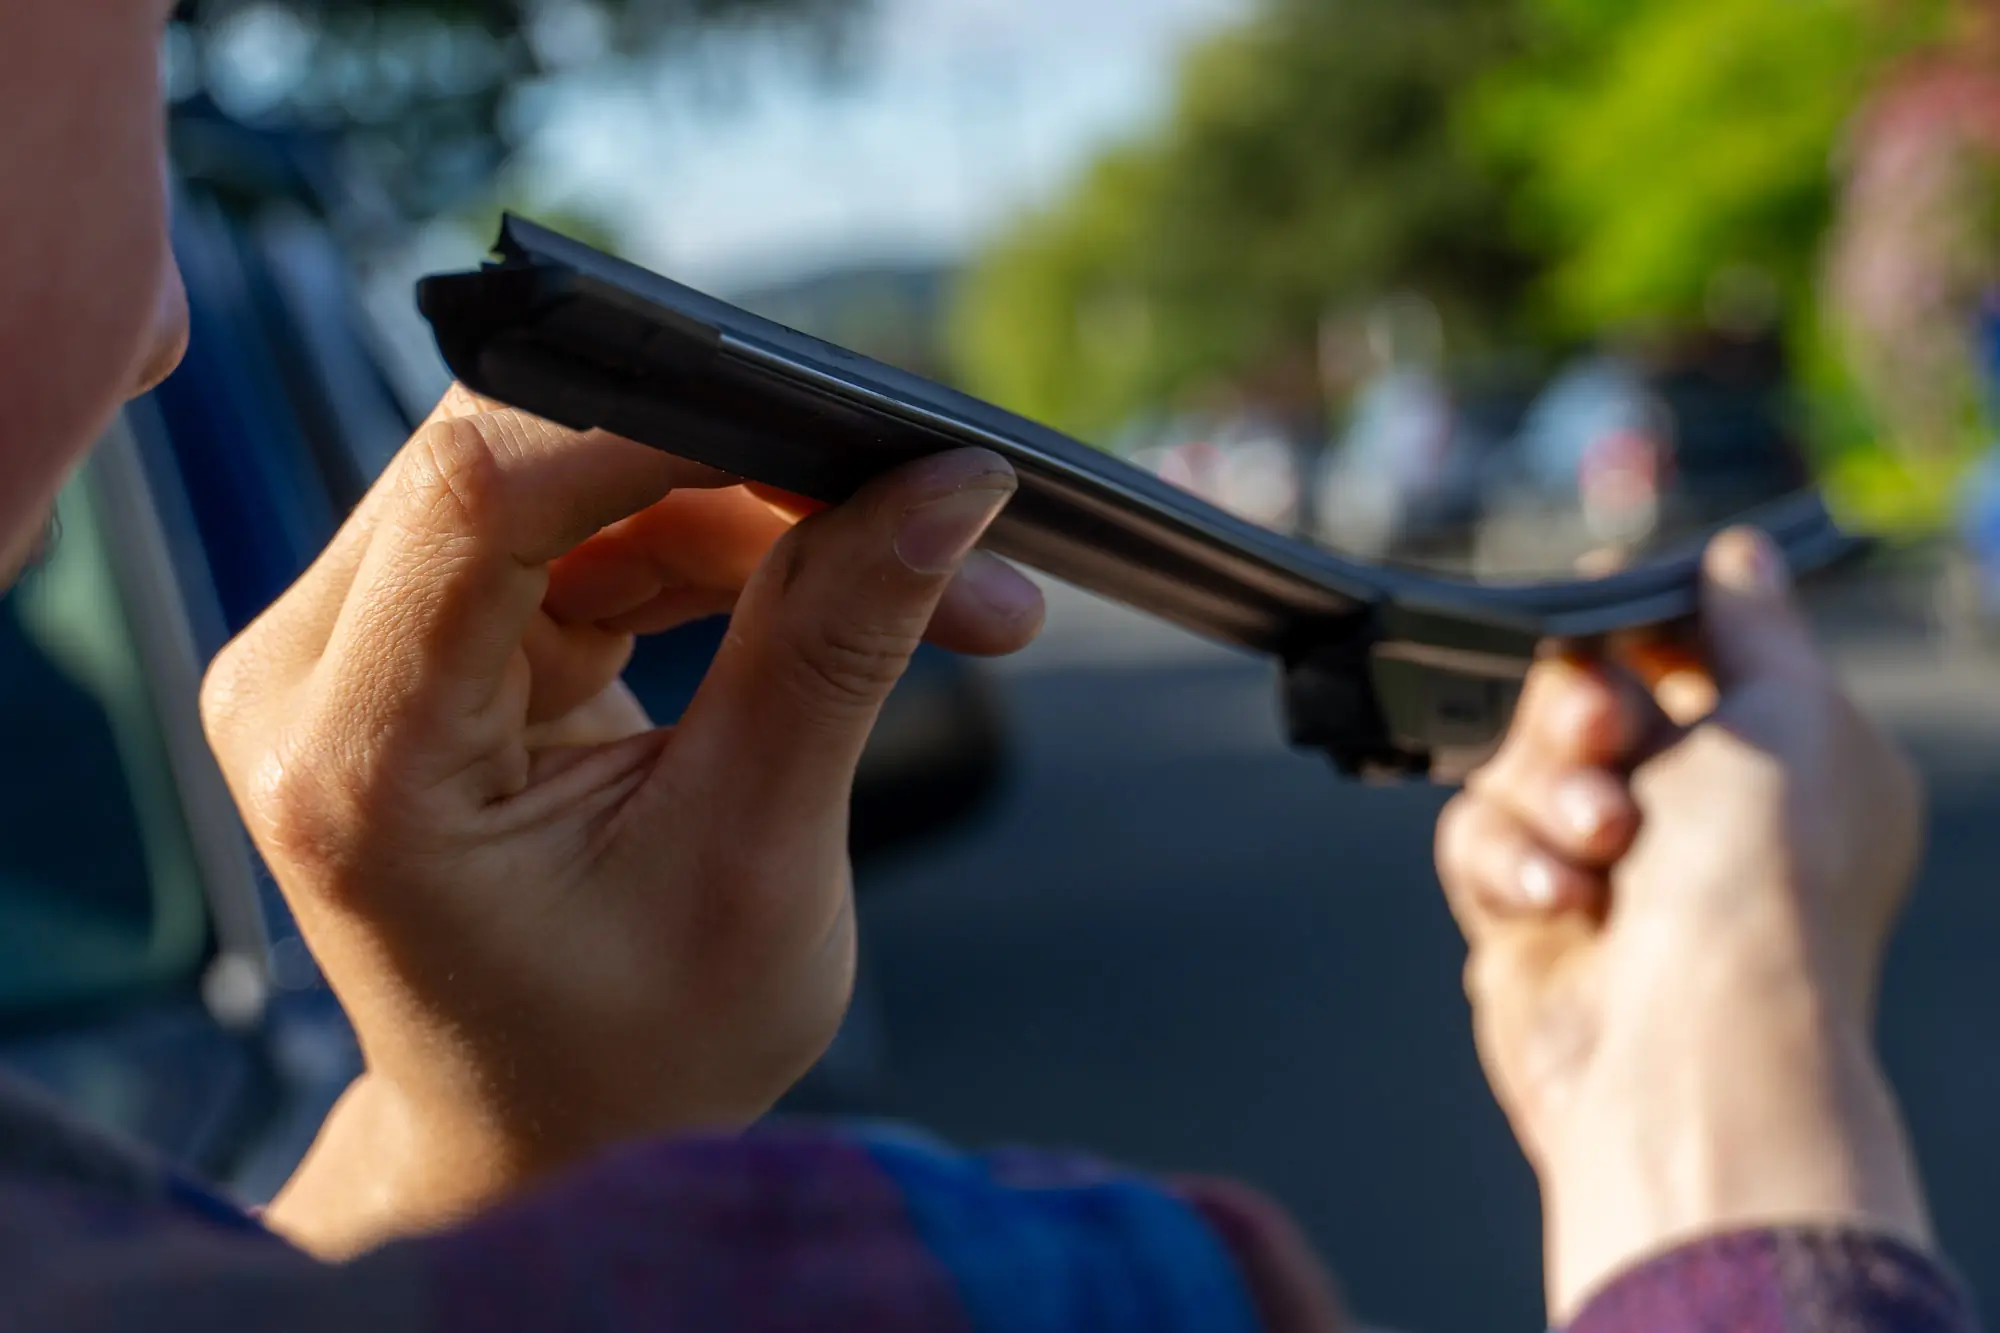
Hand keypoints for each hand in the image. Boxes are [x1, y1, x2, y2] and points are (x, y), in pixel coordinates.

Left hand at [201, 388, 1044, 1253]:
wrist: (548, 1132)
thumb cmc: (631, 1052)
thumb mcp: (755, 861)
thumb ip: (833, 651)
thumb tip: (948, 492)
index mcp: (358, 763)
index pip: (482, 498)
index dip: (666, 429)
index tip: (849, 434)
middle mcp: (316, 680)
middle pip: (529, 466)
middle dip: (746, 475)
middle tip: (926, 516)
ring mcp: (363, 651)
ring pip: (582, 485)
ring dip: (763, 522)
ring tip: (943, 597)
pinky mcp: (433, 641)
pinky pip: (591, 535)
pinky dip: (725, 557)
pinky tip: (843, 595)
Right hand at [1434, 529, 1931, 1321]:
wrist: (1688, 1050)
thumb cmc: (1761, 883)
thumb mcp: (1792, 712)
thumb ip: (1753, 619)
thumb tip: (1739, 552)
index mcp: (1782, 759)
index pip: (1692, 654)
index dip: (1639, 621)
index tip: (1597, 598)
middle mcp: (1698, 813)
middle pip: (1583, 699)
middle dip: (1578, 710)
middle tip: (1600, 733)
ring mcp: (1609, 869)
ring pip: (1517, 766)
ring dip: (1547, 791)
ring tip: (1601, 841)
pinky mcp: (1528, 916)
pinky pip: (1476, 841)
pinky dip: (1511, 859)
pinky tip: (1561, 897)